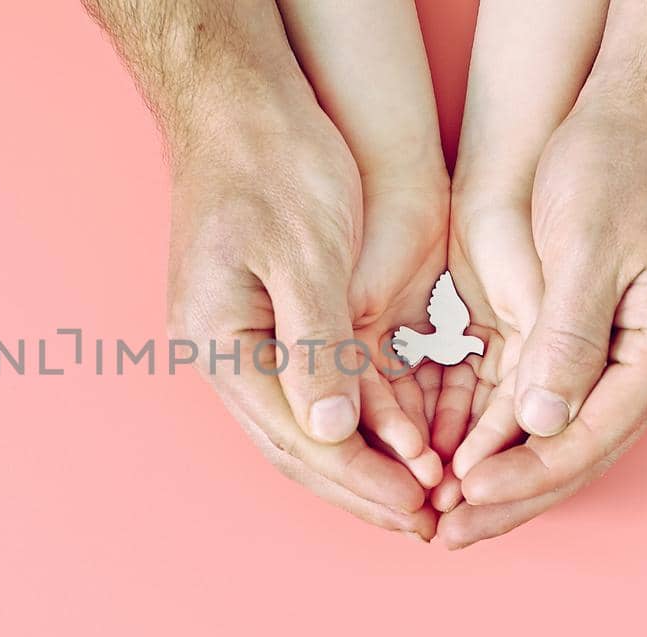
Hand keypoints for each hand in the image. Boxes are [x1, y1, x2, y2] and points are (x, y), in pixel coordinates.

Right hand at [166, 99, 439, 539]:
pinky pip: (311, 388)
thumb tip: (333, 434)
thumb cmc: (269, 161)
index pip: (298, 437)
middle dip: (362, 488)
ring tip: (416, 496)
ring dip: (361, 462)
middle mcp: (224, 354)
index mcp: (222, 343)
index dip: (361, 479)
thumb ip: (315, 347)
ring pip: (305, 424)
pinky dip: (356, 417)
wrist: (240, 102)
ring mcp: (241, 339)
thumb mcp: (303, 251)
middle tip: (424, 523)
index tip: (417, 509)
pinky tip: (394, 439)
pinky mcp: (266, 320)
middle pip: (297, 445)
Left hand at [438, 0, 646, 547]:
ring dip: (510, 477)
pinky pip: (559, 401)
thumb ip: (566, 340)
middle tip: (446, 538)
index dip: (520, 477)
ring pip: (568, 435)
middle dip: (511, 498)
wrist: (646, 107)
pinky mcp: (609, 333)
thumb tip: (538, 425)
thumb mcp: (587, 247)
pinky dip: (515, 433)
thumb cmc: (620, 162)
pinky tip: (474, 459)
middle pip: (579, 453)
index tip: (460, 502)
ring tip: (453, 515)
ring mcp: (638, 350)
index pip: (586, 438)